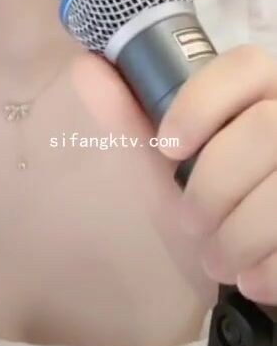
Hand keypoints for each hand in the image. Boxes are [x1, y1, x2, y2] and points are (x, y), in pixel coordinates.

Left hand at [70, 43, 276, 304]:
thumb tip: (86, 66)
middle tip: (190, 220)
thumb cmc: (211, 206)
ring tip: (218, 259)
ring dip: (240, 233)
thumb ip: (129, 117)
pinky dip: (271, 267)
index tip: (167, 146)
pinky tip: (254, 279)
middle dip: (216, 183)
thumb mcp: (165, 168)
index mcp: (264, 92)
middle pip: (266, 129)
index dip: (205, 102)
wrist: (252, 273)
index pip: (247, 66)